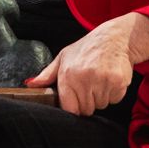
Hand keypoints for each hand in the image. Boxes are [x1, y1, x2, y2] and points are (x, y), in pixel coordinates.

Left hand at [25, 13, 148, 115]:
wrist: (115, 37)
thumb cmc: (87, 49)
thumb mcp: (64, 57)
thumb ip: (47, 75)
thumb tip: (30, 85)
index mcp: (68, 74)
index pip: (69, 109)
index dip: (73, 106)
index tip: (76, 99)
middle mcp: (84, 78)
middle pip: (86, 110)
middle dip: (88, 101)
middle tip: (90, 84)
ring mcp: (102, 80)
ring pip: (101, 105)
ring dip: (101, 97)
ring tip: (100, 79)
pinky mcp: (118, 82)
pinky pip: (115, 100)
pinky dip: (113, 93)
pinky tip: (109, 78)